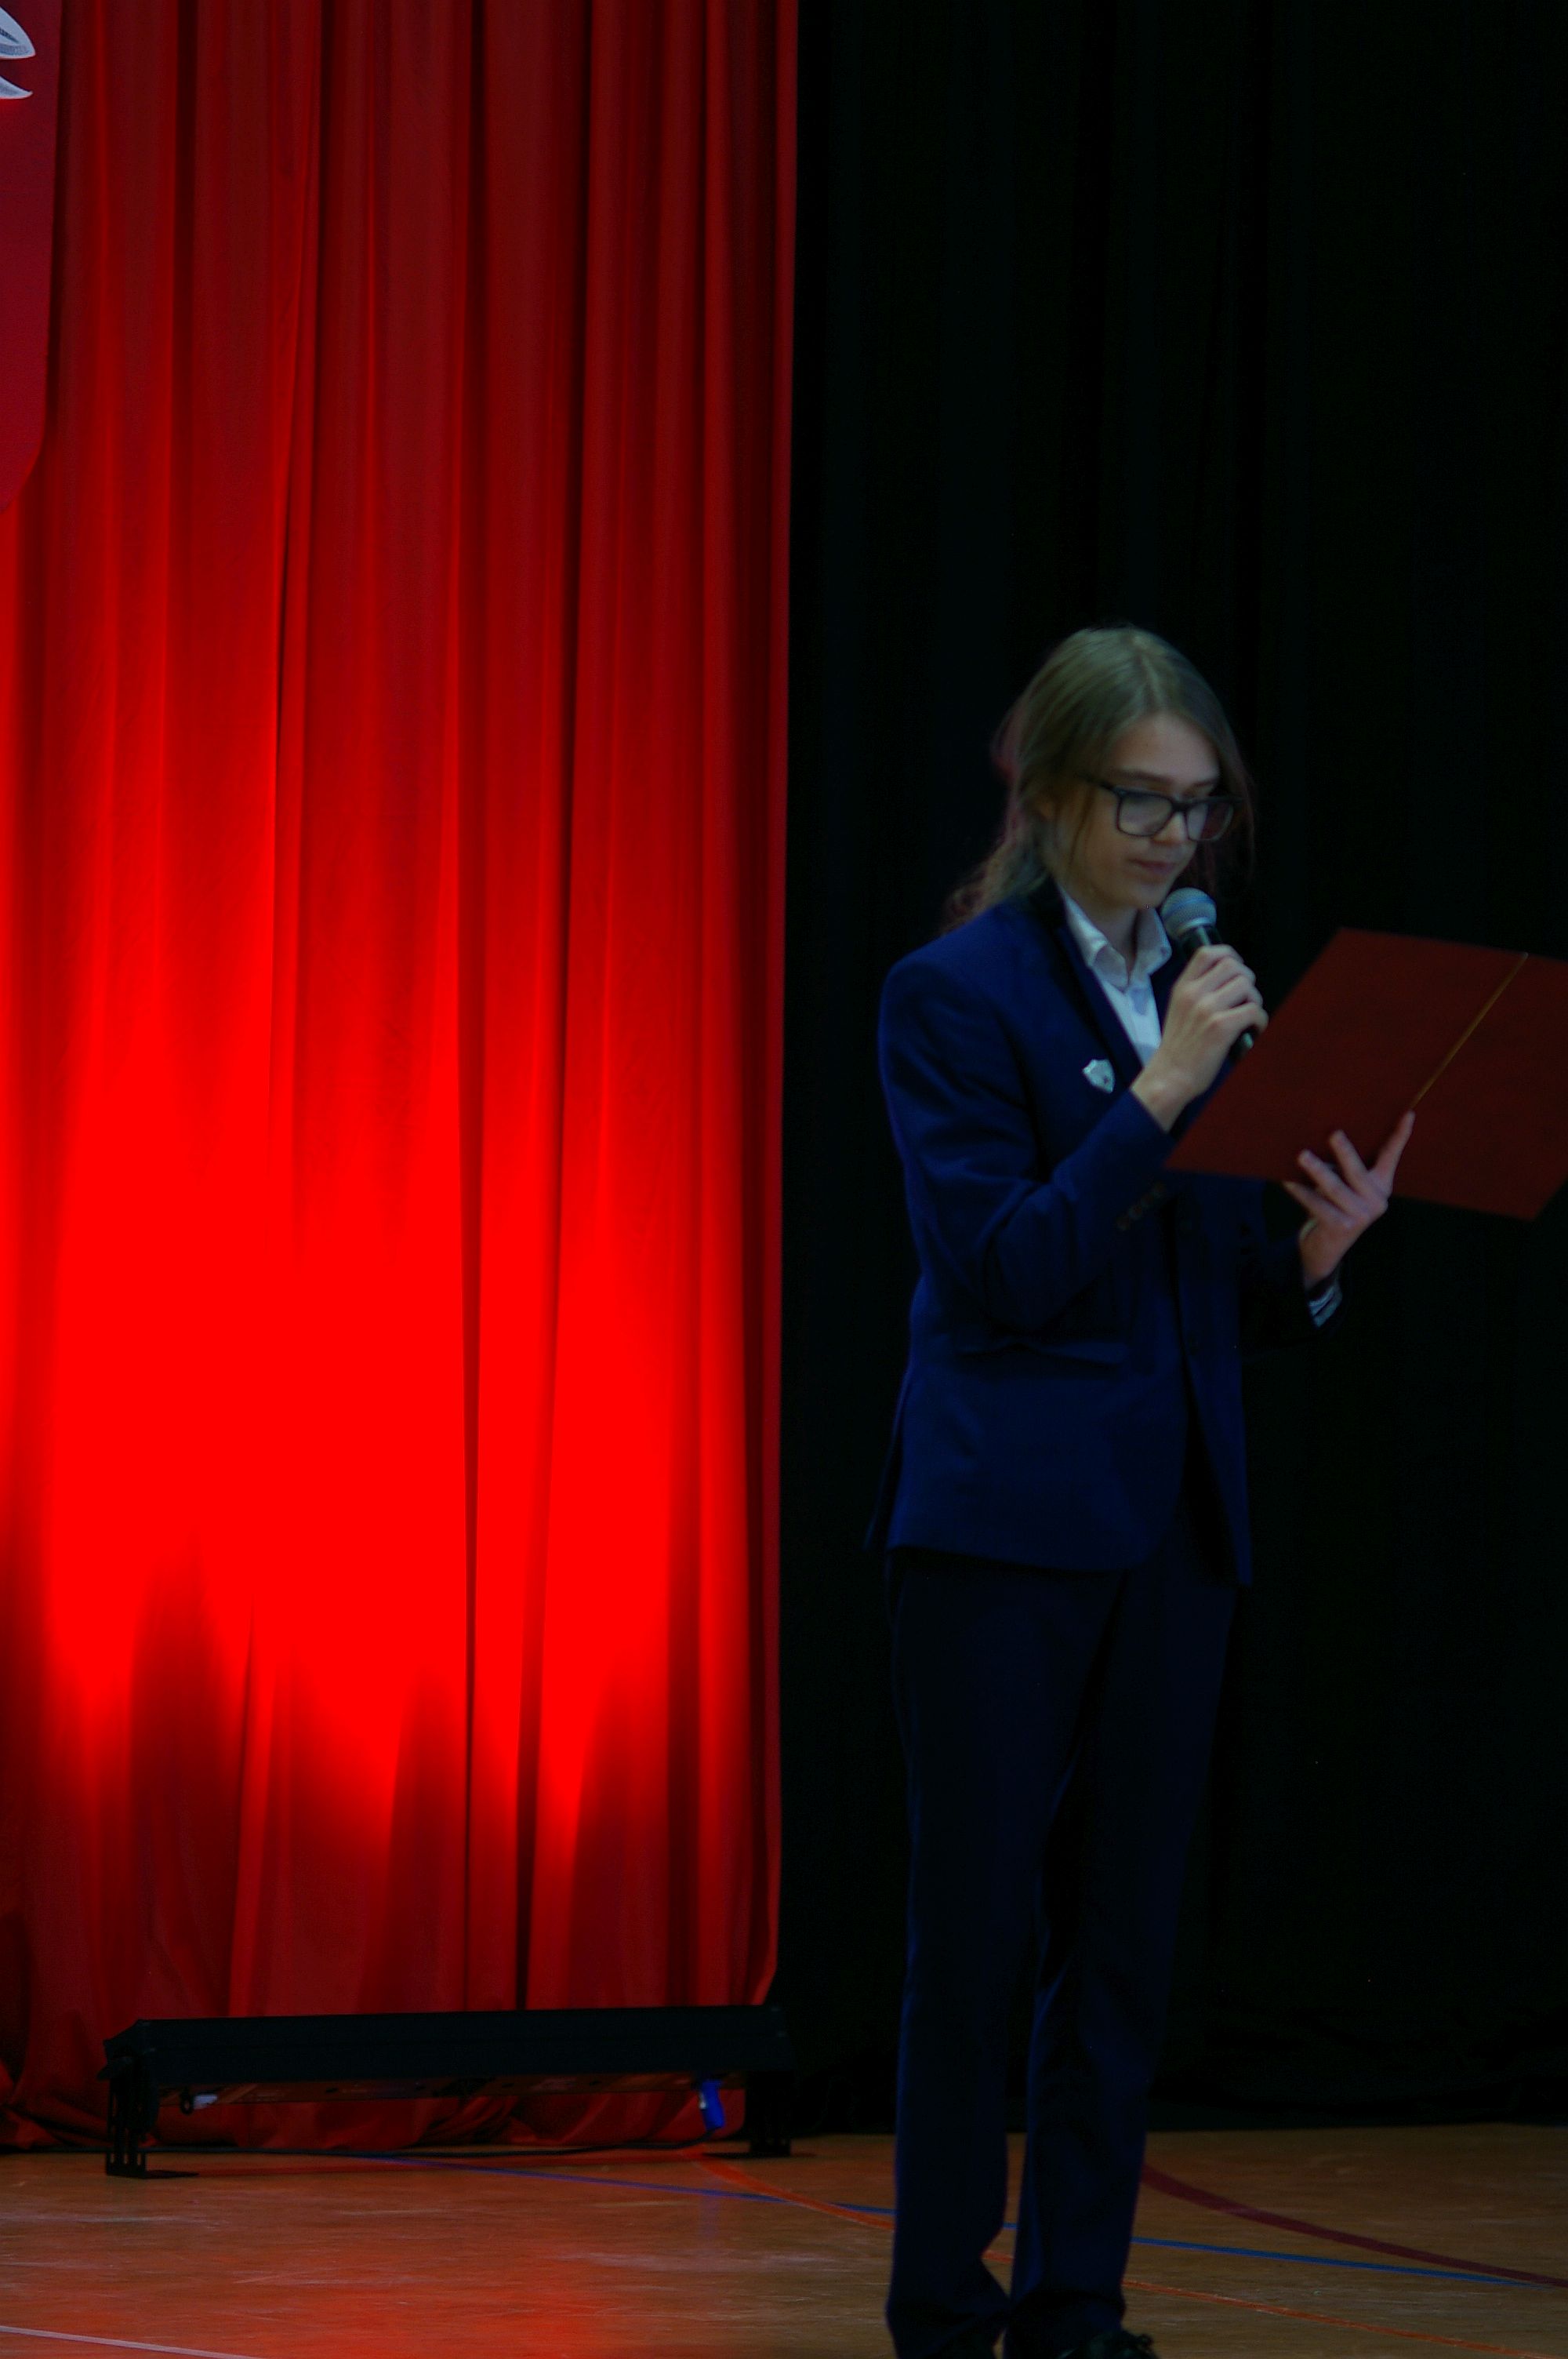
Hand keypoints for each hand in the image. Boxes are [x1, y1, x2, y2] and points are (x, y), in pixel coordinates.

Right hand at [1131, 945, 1267, 1130]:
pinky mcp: (1221, 1027)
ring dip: (1255, 1000)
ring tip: (1247, 1015)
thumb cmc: (1177, 1048)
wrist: (1170, 1076)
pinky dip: (1260, 1021)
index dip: (1229, 955)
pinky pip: (1255, 1011)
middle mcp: (1194, 994)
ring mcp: (1207, 1009)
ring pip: (1247, 986)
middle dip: (1246, 980)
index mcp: (1183, 988)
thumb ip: (1196, 991)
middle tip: (1245, 998)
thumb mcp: (1177, 1009)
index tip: (1236, 968)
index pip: (1207, 953)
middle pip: (1233, 966)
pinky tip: (1252, 1030)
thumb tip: (1228, 980)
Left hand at [1285, 1114, 1414, 1285]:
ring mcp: (1361, 1216)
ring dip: (1316, 1170)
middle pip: (1357, 1171)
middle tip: (1333, 1134)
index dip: (1400, 1136)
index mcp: (1381, 1185)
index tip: (1408, 1114)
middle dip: (1345, 1152)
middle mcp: (1376, 1201)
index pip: (1391, 1156)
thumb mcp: (1345, 1184)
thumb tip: (1328, 1135)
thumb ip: (1345, 1167)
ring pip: (1334, 1188)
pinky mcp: (1342, 1227)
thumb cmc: (1334, 1204)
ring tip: (1302, 1156)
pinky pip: (1317, 1204)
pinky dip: (1302, 1192)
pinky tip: (1288, 1181)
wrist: (1327, 1246)